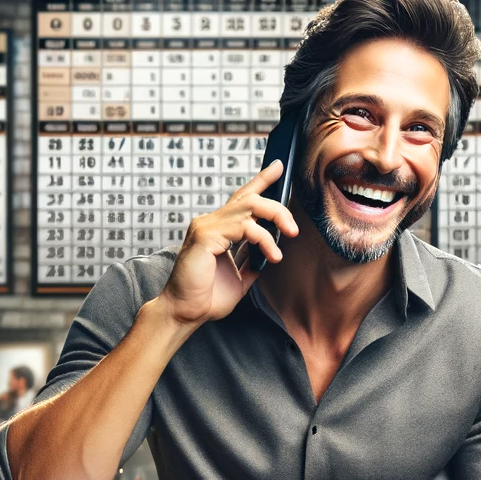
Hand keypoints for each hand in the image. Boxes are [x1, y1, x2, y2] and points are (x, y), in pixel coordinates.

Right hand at [155, 161, 298, 326]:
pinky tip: (273, 254)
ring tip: (289, 238)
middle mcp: (210, 222)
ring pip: (250, 207)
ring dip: (276, 219)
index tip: (279, 167)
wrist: (187, 313)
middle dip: (277, 208)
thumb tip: (269, 255)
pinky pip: (243, 228)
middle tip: (293, 228)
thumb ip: (252, 262)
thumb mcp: (239, 277)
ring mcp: (206, 227)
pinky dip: (264, 239)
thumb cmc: (206, 297)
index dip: (261, 180)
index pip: (241, 197)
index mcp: (218, 229)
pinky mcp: (205, 236)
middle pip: (250, 198)